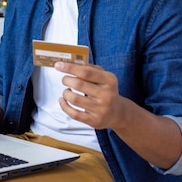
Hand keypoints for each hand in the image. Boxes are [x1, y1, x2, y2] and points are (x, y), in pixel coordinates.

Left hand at [56, 61, 181, 168]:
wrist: (124, 115)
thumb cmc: (109, 92)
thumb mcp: (106, 78)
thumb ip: (92, 68)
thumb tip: (72, 59)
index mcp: (111, 81)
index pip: (88, 71)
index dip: (70, 66)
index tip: (58, 63)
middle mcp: (108, 96)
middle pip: (79, 84)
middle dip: (68, 80)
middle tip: (64, 78)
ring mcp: (102, 111)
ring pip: (74, 99)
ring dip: (67, 93)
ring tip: (67, 91)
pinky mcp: (95, 123)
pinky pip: (73, 114)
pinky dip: (65, 106)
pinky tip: (64, 100)